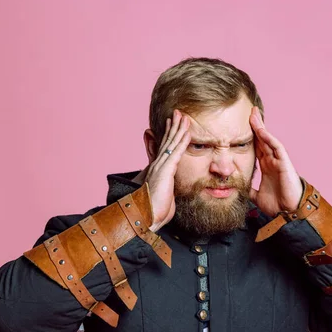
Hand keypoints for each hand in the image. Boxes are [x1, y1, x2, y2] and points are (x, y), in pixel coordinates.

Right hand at [145, 110, 190, 231]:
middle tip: (179, 113)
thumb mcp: (165, 199)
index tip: (174, 125)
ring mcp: (161, 166)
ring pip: (172, 143)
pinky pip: (176, 151)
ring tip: (184, 116)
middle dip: (174, 126)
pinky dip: (182, 140)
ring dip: (179, 129)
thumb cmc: (155, 212)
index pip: (166, 149)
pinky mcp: (166, 170)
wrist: (145, 218)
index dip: (170, 136)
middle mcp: (158, 166)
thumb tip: (170, 193)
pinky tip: (186, 131)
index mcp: (159, 171)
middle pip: (168, 141)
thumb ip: (168, 192)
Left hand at [249, 106, 303, 216]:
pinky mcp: (284, 163)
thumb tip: (237, 189)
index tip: (240, 126)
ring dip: (261, 127)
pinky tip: (261, 130)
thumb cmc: (277, 204)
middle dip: (255, 126)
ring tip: (253, 114)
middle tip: (248, 112)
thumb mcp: (256, 196)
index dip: (250, 136)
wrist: (288, 212)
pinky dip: (268, 138)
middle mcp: (272, 161)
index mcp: (266, 166)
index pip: (256, 147)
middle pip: (262, 139)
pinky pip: (276, 147)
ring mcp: (278, 161)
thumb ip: (248, 190)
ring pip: (268, 140)